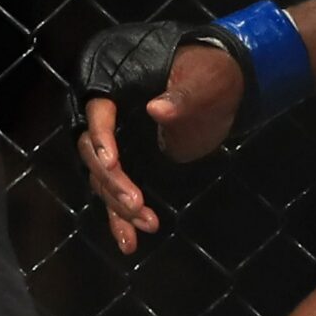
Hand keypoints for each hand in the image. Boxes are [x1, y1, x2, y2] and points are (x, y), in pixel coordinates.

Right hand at [73, 23, 244, 252]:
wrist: (221, 85)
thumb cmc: (211, 72)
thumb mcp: (206, 77)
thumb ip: (183, 94)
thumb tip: (156, 109)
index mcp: (119, 88)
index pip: (98, 114)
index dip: (102, 138)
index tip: (114, 161)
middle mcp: (110, 118)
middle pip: (94, 154)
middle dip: (113, 182)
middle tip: (137, 202)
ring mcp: (118, 144)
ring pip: (104, 181)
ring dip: (119, 207)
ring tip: (147, 225)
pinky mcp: (130, 166)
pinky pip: (116, 194)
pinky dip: (121, 219)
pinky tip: (130, 243)